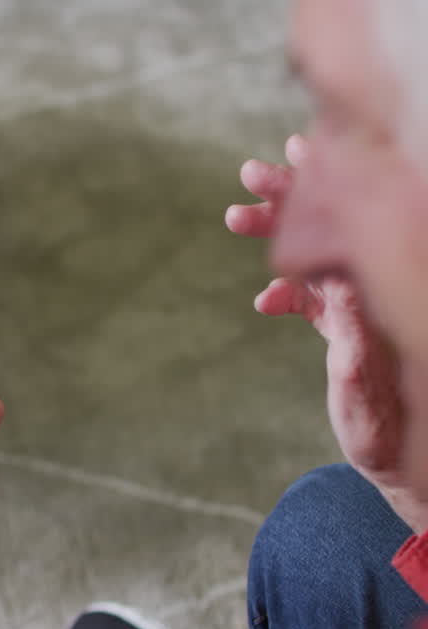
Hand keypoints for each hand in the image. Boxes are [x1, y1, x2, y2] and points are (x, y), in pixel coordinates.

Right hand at [227, 136, 421, 528]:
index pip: (358, 226)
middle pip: (337, 228)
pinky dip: (287, 290)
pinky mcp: (349, 325)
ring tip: (234, 216)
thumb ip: (352, 357)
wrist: (403, 463)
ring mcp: (363, 305)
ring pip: (321, 253)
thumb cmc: (388, 437)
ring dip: (281, 233)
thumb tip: (338, 304)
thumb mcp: (365, 404)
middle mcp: (378, 293)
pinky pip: (316, 292)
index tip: (298, 155)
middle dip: (292, 198)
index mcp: (387, 297)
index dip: (328, 187)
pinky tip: (264, 303)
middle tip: (249, 175)